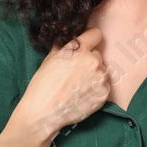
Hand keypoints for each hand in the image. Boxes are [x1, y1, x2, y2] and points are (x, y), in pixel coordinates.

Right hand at [11, 27, 110, 143]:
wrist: (44, 112)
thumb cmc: (42, 85)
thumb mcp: (50, 58)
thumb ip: (64, 45)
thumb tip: (69, 34)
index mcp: (79, 49)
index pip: (96, 34)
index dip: (90, 39)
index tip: (86, 46)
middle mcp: (93, 60)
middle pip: (97, 55)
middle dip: (88, 61)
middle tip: (75, 73)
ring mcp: (101, 78)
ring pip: (101, 71)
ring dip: (93, 75)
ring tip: (77, 86)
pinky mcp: (104, 94)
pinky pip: (103, 86)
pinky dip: (95, 89)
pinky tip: (81, 95)